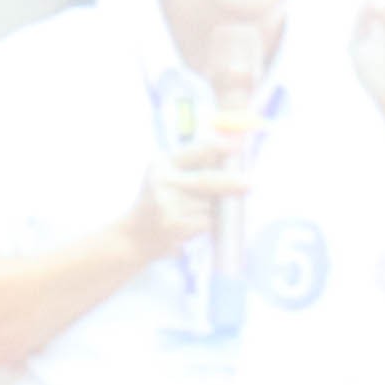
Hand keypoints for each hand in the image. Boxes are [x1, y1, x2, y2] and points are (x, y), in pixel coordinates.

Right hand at [126, 117, 249, 269]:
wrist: (133, 237)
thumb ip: (196, 164)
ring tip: (196, 212)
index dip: (219, 148)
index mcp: (163, 163)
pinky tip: (191, 226)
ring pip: (209, 204)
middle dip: (231, 182)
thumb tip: (236, 150)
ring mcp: (167, 205)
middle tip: (251, 184)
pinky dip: (207, 224)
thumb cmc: (159, 202)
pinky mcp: (174, 225)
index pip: (196, 151)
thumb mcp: (169, 176)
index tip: (238, 147)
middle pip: (206, 180)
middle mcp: (162, 181)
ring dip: (214, 209)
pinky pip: (205, 222)